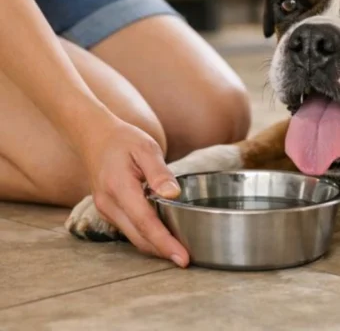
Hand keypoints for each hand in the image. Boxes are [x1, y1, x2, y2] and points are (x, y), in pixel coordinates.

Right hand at [80, 118, 188, 266]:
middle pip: (139, 237)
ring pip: (133, 237)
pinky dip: (146, 236)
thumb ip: (159, 172)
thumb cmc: (124, 140)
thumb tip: (173, 195)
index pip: (146, 222)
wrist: (94, 136)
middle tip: (186, 261)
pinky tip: (164, 236)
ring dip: (155, 246)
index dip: (165, 243)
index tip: (183, 258)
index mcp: (120, 188)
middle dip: (162, 251)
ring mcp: (106, 209)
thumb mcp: (146, 148)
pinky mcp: (109, 210)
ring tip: (179, 252)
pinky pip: (129, 229)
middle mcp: (109, 204)